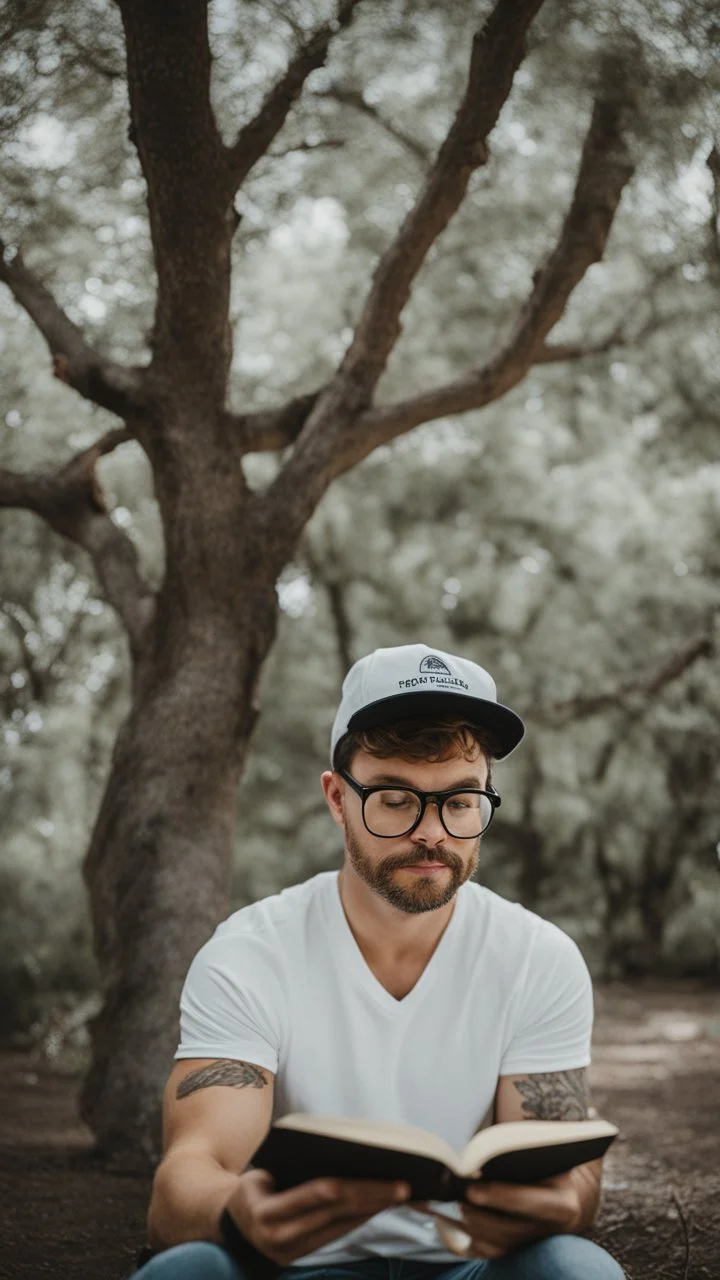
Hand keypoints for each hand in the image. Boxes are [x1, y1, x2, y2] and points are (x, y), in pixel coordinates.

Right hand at [224, 1169, 409, 1264]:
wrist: (228, 1226)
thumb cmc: (248, 1188)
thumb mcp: (259, 1174)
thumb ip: (292, 1171)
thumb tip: (337, 1153)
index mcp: (267, 1211)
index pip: (320, 1195)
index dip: (355, 1185)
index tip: (382, 1174)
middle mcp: (280, 1237)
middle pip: (337, 1212)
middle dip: (373, 1198)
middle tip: (404, 1186)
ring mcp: (291, 1252)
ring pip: (341, 1227)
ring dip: (372, 1211)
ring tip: (397, 1195)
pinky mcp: (300, 1258)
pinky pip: (336, 1236)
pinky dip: (358, 1219)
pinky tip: (376, 1207)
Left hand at [424, 1171, 583, 1259]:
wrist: (565, 1196)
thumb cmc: (548, 1165)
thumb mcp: (544, 1156)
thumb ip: (520, 1155)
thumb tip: (481, 1153)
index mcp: (562, 1204)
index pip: (529, 1203)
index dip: (500, 1197)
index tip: (472, 1189)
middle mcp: (548, 1231)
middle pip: (507, 1230)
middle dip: (477, 1216)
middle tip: (454, 1199)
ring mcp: (531, 1245)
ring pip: (495, 1246)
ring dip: (468, 1228)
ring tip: (445, 1207)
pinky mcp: (515, 1252)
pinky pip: (486, 1253)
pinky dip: (464, 1240)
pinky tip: (445, 1221)